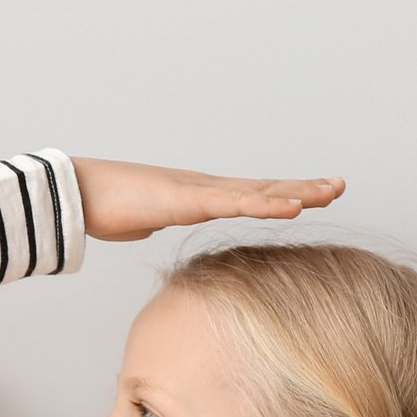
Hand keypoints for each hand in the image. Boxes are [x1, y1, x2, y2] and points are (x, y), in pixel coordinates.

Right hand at [72, 158, 345, 241]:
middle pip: (265, 189)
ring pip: (259, 193)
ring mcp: (199, 191)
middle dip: (304, 188)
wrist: (77, 192)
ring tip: (331, 191)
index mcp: (198, 196)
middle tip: (340, 185)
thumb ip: (148, 224)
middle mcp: (206, 188)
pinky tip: (294, 207)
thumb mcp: (137, 221)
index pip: (250, 196)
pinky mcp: (188, 200)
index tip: (313, 193)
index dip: (282, 194)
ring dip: (298, 192)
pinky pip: (237, 204)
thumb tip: (145, 230)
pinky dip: (268, 206)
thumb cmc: (102, 205)